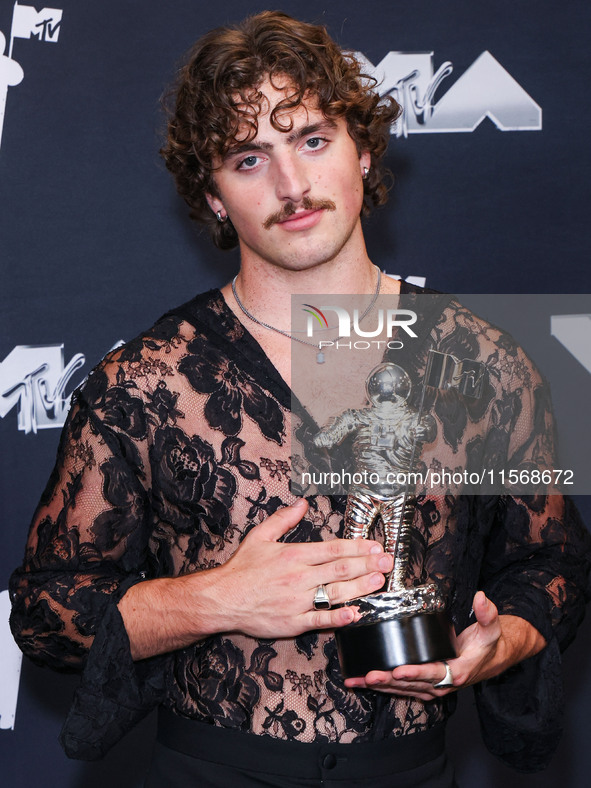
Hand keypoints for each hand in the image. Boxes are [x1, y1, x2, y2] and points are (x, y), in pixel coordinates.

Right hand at [212, 498, 393, 638]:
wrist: (222, 598)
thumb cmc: (242, 568)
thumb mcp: (260, 536)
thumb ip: (284, 519)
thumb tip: (302, 503)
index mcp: (293, 555)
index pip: (333, 549)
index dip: (357, 547)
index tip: (375, 546)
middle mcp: (298, 577)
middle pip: (340, 570)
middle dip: (367, 565)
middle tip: (388, 562)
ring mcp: (297, 601)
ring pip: (335, 593)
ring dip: (361, 587)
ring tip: (380, 581)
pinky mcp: (292, 622)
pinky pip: (320, 620)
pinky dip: (339, 617)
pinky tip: (355, 613)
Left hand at [343, 591, 545, 699]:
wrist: (491, 658)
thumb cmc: (488, 643)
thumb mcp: (492, 628)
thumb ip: (487, 613)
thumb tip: (482, 597)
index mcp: (457, 672)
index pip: (433, 673)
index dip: (416, 673)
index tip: (398, 670)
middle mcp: (443, 684)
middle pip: (412, 684)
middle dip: (389, 681)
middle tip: (369, 676)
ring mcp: (433, 687)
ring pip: (403, 689)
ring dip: (381, 686)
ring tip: (358, 681)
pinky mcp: (425, 686)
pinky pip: (402, 688)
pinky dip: (383, 686)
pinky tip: (365, 682)